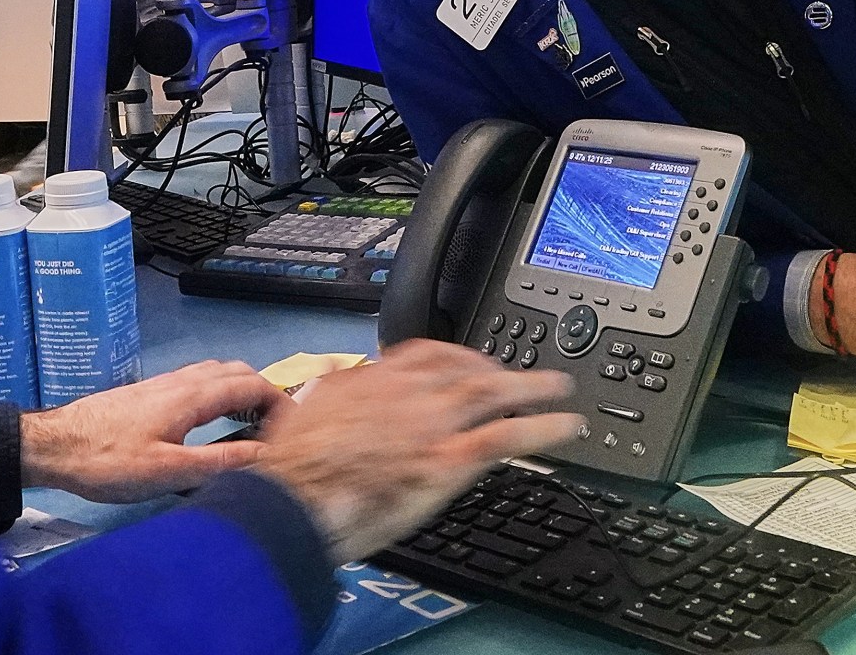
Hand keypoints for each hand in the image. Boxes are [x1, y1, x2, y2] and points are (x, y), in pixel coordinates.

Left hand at [20, 359, 292, 503]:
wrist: (53, 445)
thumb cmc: (109, 461)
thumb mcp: (169, 471)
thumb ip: (220, 461)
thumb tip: (266, 455)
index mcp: (192, 395)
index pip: (252, 384)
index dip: (281, 402)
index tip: (295, 428)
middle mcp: (181, 380)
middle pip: (237, 371)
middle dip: (264, 392)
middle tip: (277, 427)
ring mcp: (163, 384)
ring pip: (215, 373)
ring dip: (241, 390)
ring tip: (251, 424)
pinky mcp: (148, 393)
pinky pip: (198, 381)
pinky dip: (219, 392)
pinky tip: (211, 421)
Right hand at [253, 341, 582, 561]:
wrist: (291, 502)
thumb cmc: (288, 472)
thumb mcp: (302, 413)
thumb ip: (330, 395)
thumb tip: (330, 383)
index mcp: (372, 379)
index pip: (425, 353)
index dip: (455, 355)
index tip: (469, 360)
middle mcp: (408, 392)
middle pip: (468, 368)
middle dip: (500, 368)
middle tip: (525, 373)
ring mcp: (432, 423)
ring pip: (495, 394)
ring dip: (534, 388)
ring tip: (561, 390)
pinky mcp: (448, 460)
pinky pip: (507, 436)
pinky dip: (543, 428)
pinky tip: (567, 428)